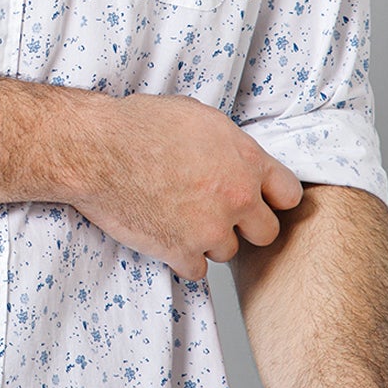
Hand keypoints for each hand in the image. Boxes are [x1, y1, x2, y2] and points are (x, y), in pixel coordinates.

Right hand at [69, 92, 303, 280]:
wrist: (98, 151)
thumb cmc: (139, 126)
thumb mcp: (200, 118)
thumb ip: (230, 146)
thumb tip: (238, 158)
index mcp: (246, 160)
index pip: (289, 194)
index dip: (272, 199)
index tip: (259, 201)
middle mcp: (236, 197)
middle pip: (266, 233)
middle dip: (245, 226)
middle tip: (218, 214)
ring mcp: (210, 228)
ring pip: (227, 251)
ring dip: (208, 241)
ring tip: (179, 217)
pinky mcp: (181, 251)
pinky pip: (197, 269)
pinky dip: (181, 256)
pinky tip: (165, 234)